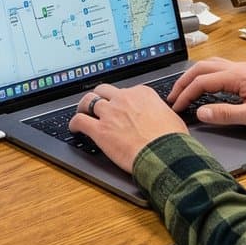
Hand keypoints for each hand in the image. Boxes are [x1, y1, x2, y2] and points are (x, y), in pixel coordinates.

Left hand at [66, 83, 186, 173]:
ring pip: (88, 101)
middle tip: (97, 104)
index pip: (125, 90)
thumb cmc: (171, 140)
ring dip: (83, 106)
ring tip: (82, 112)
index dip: (120, 98)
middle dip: (99, 96)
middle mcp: (124, 99)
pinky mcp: (100, 129)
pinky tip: (74, 128)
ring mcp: (110, 113)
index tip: (118, 104)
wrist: (165, 154)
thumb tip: (159, 115)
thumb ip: (159, 111)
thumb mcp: (171, 117)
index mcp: (142, 94)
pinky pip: (79, 120)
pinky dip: (74, 123)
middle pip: (103, 90)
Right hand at [166, 59, 245, 134]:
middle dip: (184, 81)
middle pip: (202, 68)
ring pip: (211, 65)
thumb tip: (200, 112)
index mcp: (237, 75)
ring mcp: (244, 68)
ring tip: (185, 89)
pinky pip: (220, 68)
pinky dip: (206, 75)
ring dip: (195, 76)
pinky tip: (207, 85)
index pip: (202, 81)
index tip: (176, 107)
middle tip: (173, 96)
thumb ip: (226, 114)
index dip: (186, 94)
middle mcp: (238, 67)